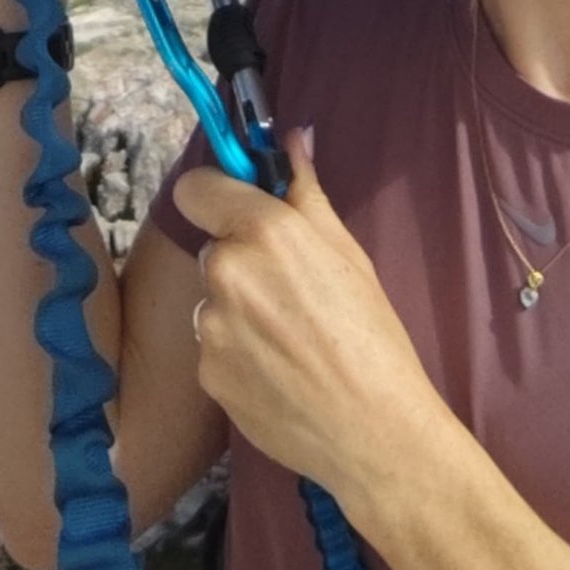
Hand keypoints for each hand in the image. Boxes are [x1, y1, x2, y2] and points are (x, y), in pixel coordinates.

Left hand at [171, 133, 456, 510]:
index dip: (216, 197)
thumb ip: (306, 191)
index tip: (236, 210)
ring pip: (215, 302)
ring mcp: (210, 327)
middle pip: (214, 250)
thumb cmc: (373, 335)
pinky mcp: (206, 374)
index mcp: (262, 231)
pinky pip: (215, 349)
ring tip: (290, 343)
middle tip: (290, 295)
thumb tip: (292, 138)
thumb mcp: (347, 253)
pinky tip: (279, 374)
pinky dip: (239, 357)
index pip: (196, 188)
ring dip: (239, 313)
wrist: (373, 431)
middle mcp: (225, 272)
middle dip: (243, 264)